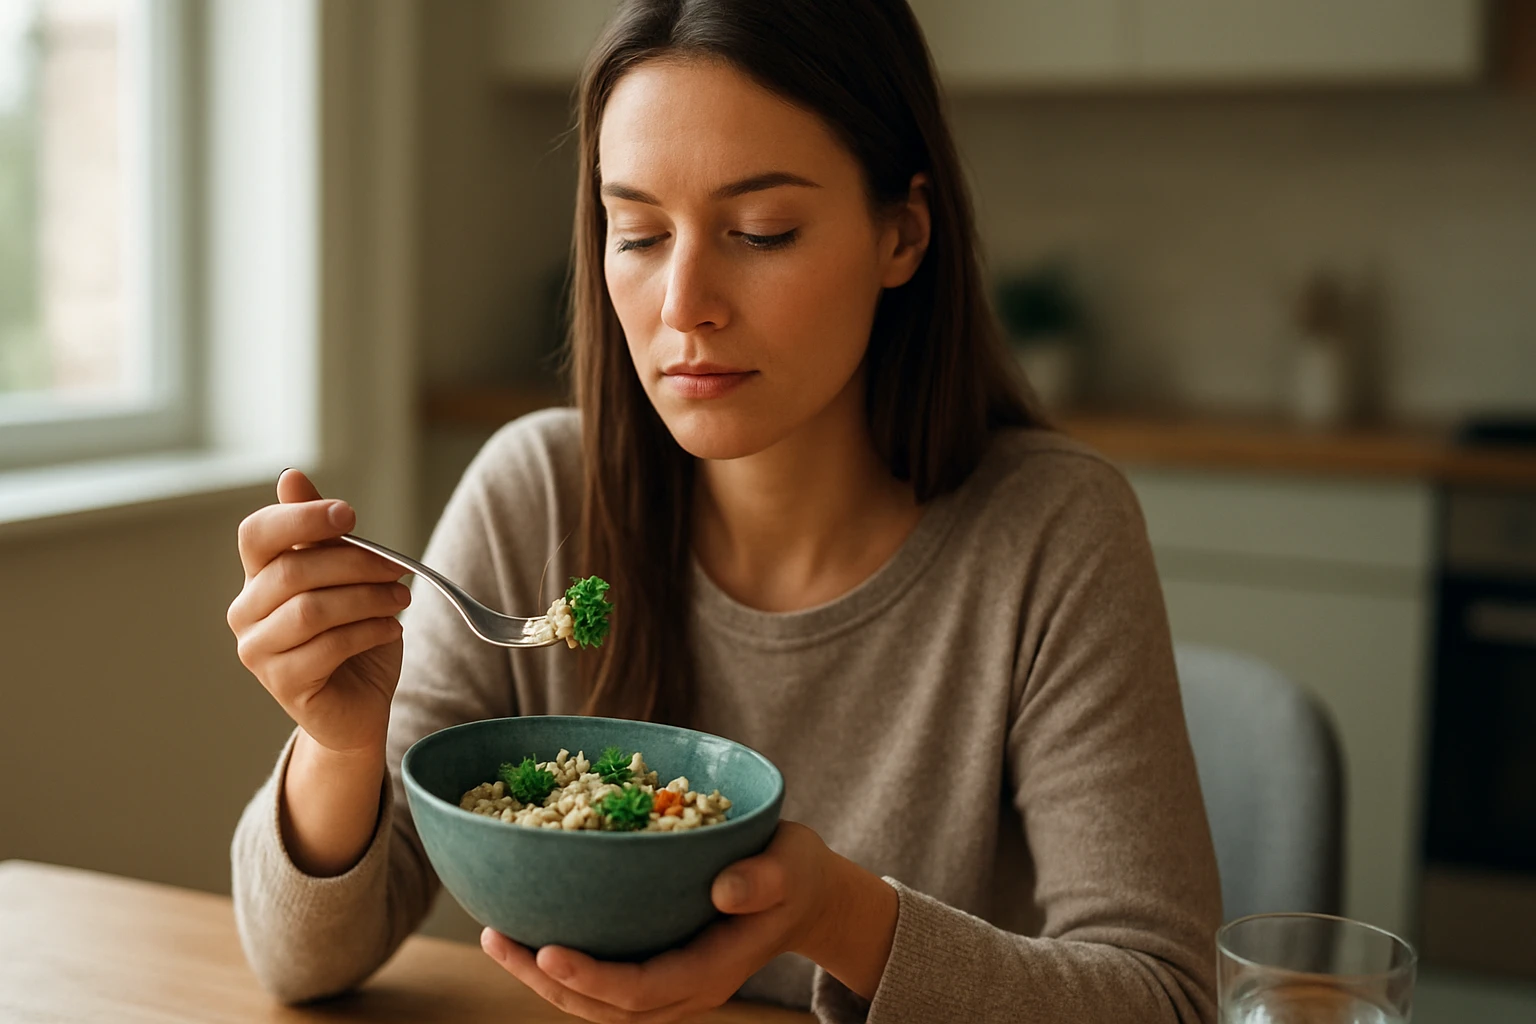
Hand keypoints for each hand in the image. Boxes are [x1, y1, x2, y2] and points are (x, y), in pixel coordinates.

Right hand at [226, 468, 410, 756]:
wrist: (359, 703)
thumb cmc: (352, 633)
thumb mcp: (345, 576)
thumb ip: (321, 533)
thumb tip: (291, 476)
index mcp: (258, 576)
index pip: (257, 533)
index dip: (300, 517)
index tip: (349, 515)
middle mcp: (246, 611)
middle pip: (294, 570)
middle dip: (355, 564)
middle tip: (399, 570)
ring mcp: (257, 650)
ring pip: (312, 609)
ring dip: (368, 599)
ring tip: (401, 601)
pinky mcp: (281, 684)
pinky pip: (327, 647)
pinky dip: (368, 632)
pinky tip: (390, 630)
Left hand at [480, 821, 897, 1022]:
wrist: (803, 896)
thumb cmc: (795, 873)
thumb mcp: (792, 865)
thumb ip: (763, 880)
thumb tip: (722, 889)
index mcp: (713, 969)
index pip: (643, 990)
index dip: (592, 977)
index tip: (547, 950)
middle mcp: (684, 989)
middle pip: (604, 1007)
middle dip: (545, 980)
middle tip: (496, 939)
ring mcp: (667, 984)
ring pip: (594, 1002)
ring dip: (540, 977)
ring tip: (495, 938)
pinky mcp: (654, 966)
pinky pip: (599, 982)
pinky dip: (558, 965)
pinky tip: (525, 932)